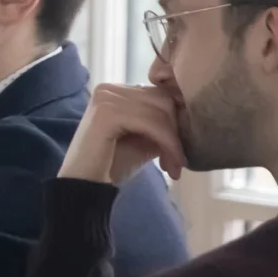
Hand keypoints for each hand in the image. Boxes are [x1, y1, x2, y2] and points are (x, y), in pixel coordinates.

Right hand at [59, 83, 187, 183]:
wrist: (83, 188)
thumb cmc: (111, 166)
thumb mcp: (144, 140)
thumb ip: (163, 124)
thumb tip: (193, 118)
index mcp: (115, 91)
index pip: (160, 95)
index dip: (177, 121)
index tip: (181, 152)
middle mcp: (108, 89)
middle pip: (163, 100)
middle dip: (177, 132)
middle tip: (179, 163)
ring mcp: (105, 98)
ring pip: (160, 112)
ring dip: (173, 141)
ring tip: (174, 167)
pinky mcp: (106, 112)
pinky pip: (150, 123)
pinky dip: (166, 143)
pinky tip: (168, 165)